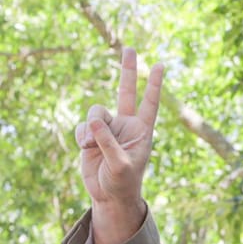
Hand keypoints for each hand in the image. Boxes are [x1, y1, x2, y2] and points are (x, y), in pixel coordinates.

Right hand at [76, 47, 163, 208]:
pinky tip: (85, 148)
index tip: (159, 65)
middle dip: (127, 70)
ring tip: (90, 146)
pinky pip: (82, 126)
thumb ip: (108, 142)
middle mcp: (126, 125)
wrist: (109, 195)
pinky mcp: (91, 135)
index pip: (150, 102)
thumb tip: (95, 121)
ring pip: (95, 112)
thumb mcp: (120, 164)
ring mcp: (108, 129)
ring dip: (91, 128)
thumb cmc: (124, 182)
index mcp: (142, 130)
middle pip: (126, 91)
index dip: (154, 84)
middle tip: (129, 48)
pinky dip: (81, 136)